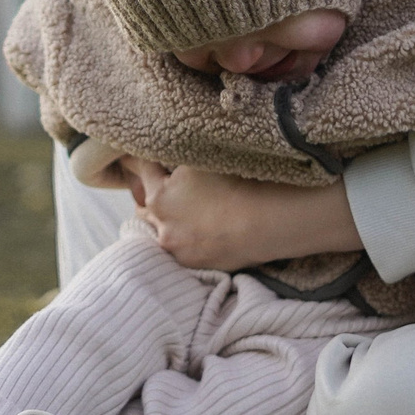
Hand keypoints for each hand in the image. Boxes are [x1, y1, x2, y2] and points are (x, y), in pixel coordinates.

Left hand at [123, 159, 364, 271]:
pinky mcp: (198, 265)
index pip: (139, 169)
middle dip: (153, 190)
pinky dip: (185, 234)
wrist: (275, 220)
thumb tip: (165, 149)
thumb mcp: (204, 158)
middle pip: (146, 204)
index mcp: (159, 197)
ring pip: (162, 229)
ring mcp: (180, 250)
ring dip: (168, 216)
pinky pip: (182, 246)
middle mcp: (162, 227)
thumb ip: (177, 155)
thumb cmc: (243, 183)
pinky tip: (202, 224)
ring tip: (186, 205)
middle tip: (165, 178)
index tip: (141, 149)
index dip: (142, 156)